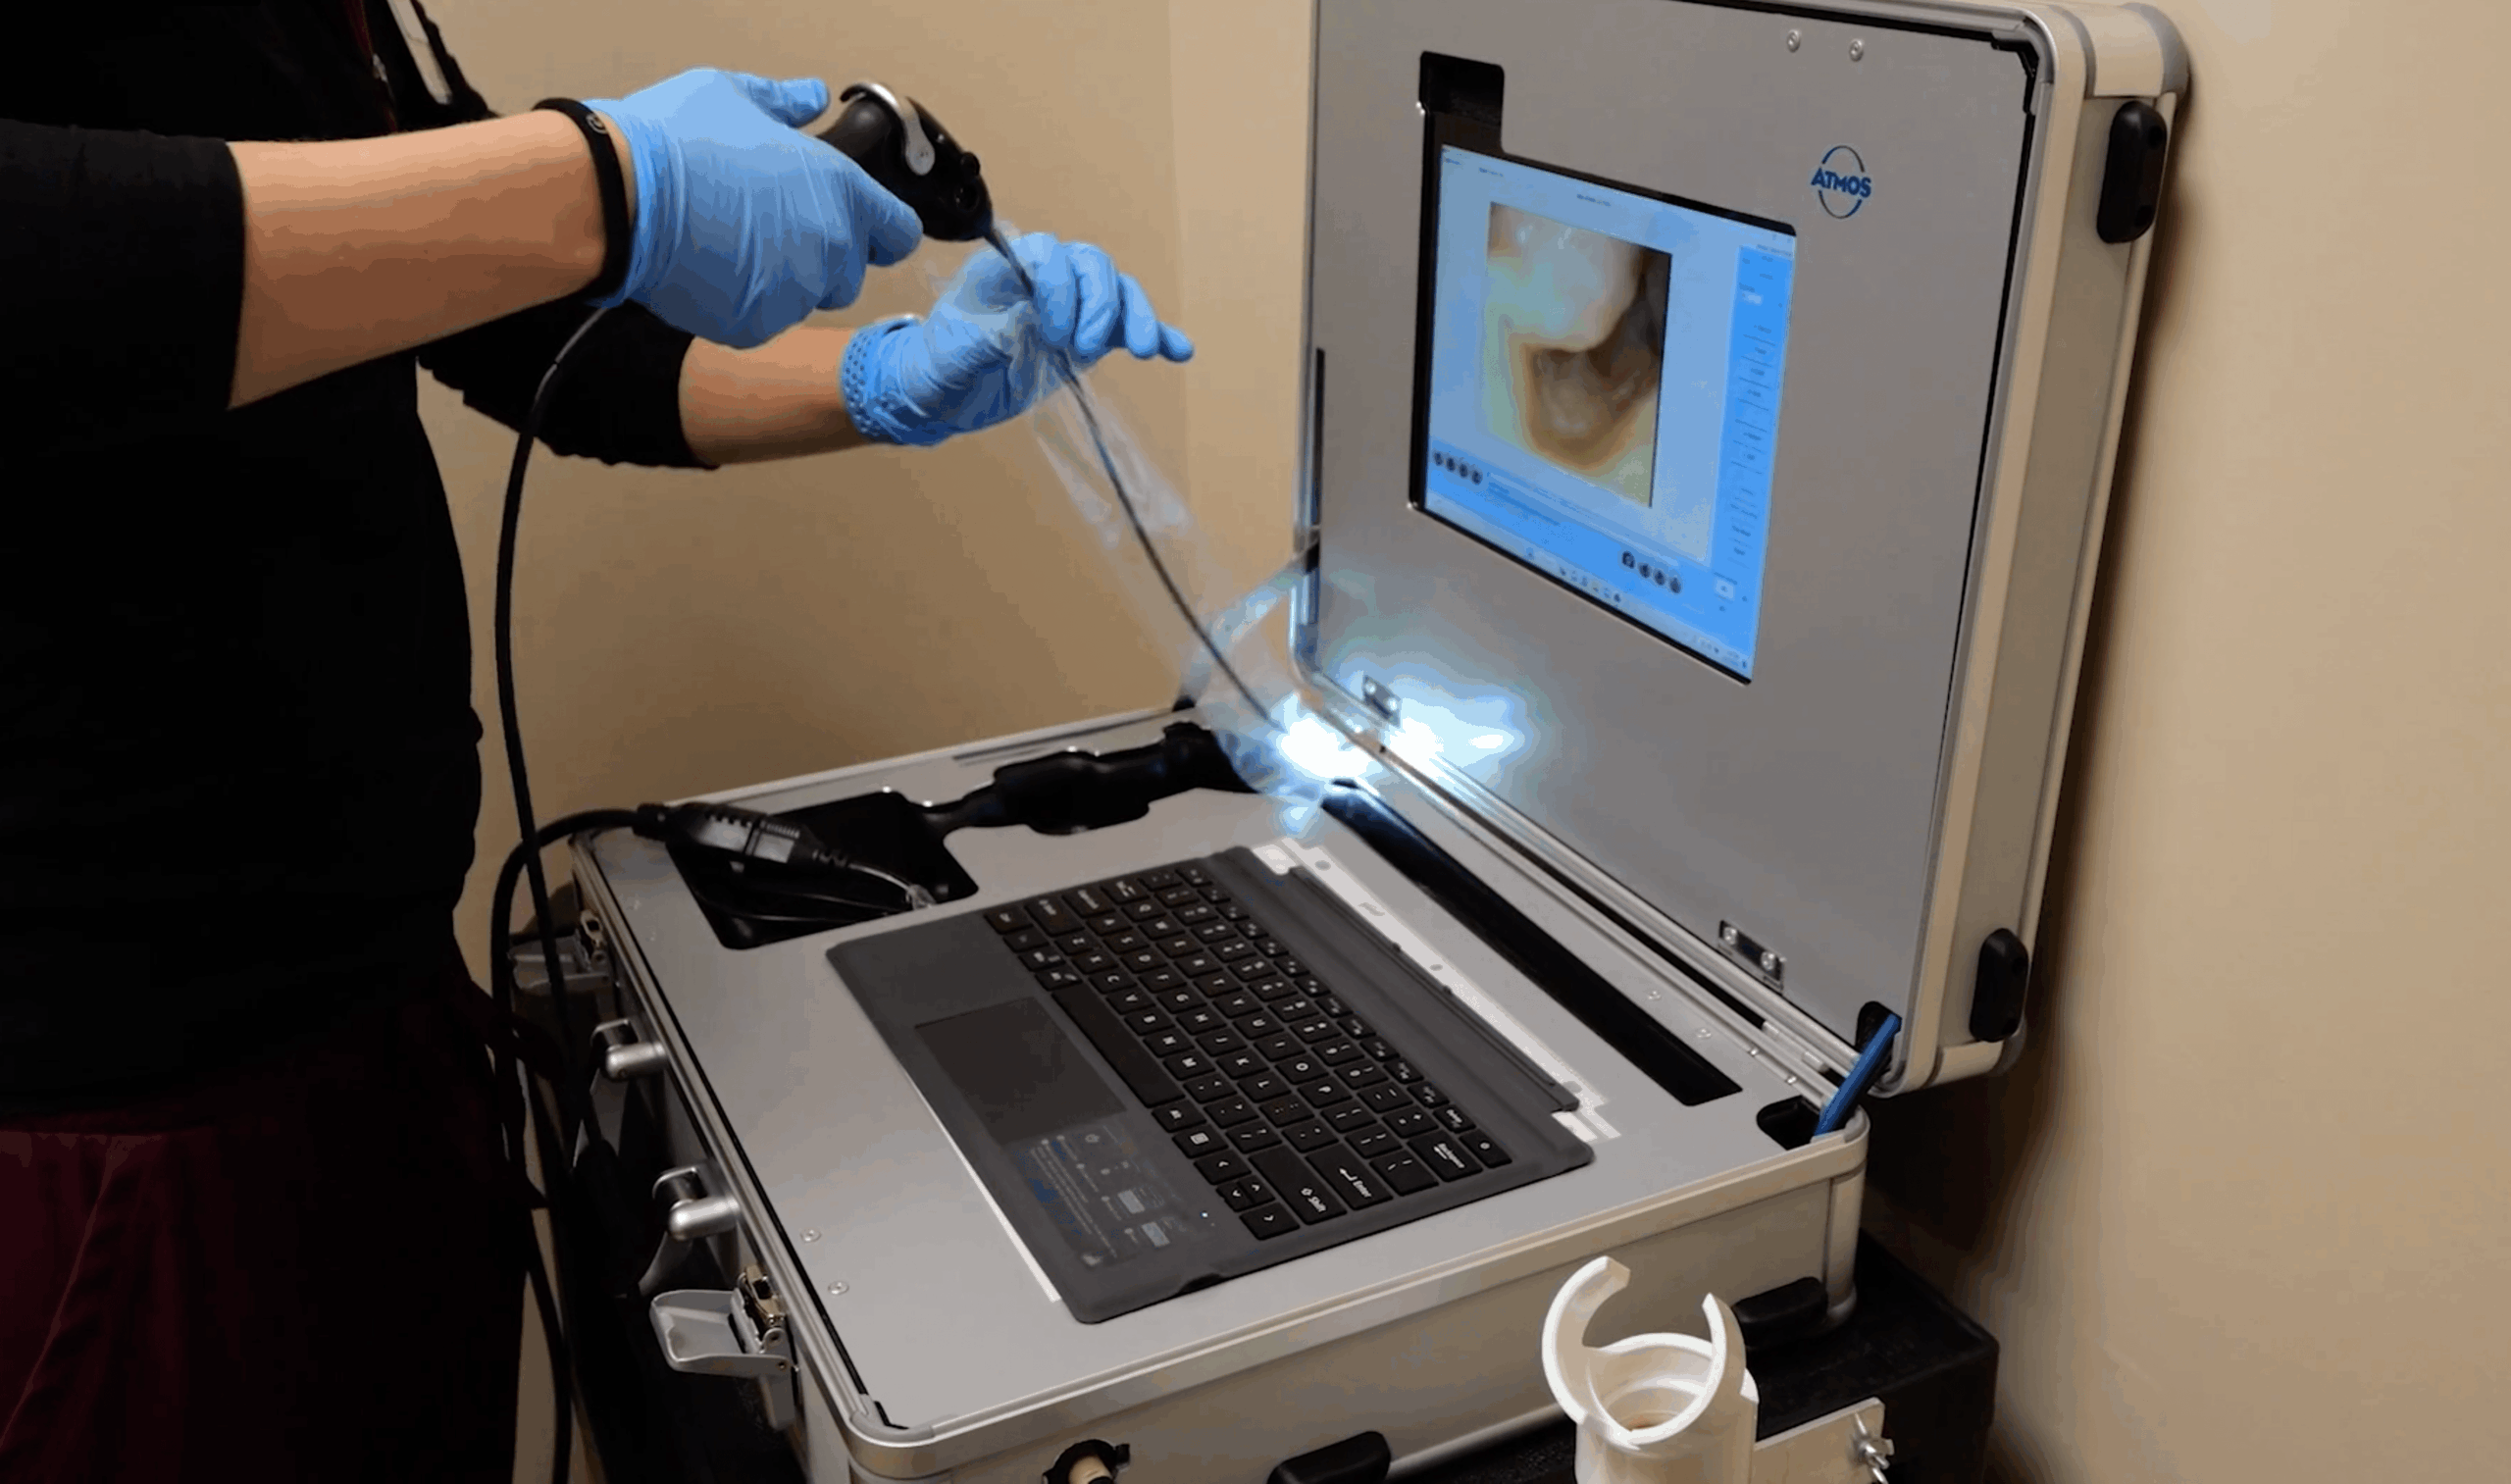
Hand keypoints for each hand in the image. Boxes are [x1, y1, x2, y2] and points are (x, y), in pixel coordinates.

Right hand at [586, 69, 922, 347]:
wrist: (619, 199)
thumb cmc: (675, 141)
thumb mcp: (732, 95)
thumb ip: (785, 102)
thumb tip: (813, 97)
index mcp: (841, 191)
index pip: (899, 232)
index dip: (882, 229)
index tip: (863, 226)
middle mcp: (830, 247)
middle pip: (849, 272)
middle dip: (822, 257)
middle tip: (771, 229)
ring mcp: (795, 293)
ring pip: (804, 299)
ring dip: (782, 281)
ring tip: (730, 246)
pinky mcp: (755, 325)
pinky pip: (762, 319)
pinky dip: (742, 303)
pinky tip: (708, 270)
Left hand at [840, 233, 1193, 446]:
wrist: (944, 394)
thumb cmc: (939, 366)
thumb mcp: (952, 356)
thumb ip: (986, 337)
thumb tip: (1024, 323)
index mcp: (1003, 269)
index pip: (1047, 255)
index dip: (1060, 288)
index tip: (1054, 335)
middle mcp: (1043, 278)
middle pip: (1092, 265)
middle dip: (1099, 303)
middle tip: (1086, 348)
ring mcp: (1070, 304)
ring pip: (1116, 290)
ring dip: (1136, 315)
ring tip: (1143, 350)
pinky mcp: (1089, 334)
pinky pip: (1126, 326)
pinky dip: (1154, 334)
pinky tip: (1177, 350)